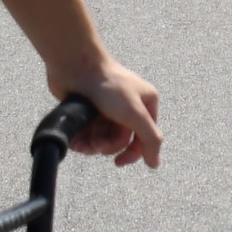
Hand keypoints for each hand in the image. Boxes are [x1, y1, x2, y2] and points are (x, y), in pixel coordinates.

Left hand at [51, 53, 165, 168]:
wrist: (76, 68)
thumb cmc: (108, 87)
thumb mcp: (135, 114)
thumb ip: (150, 139)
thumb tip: (155, 164)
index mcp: (146, 103)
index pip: (145, 138)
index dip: (132, 153)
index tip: (118, 162)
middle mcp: (129, 106)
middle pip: (122, 141)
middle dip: (107, 145)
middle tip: (96, 142)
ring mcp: (108, 109)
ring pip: (104, 139)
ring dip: (92, 145)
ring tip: (82, 143)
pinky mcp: (89, 111)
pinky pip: (89, 134)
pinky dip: (83, 140)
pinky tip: (76, 141)